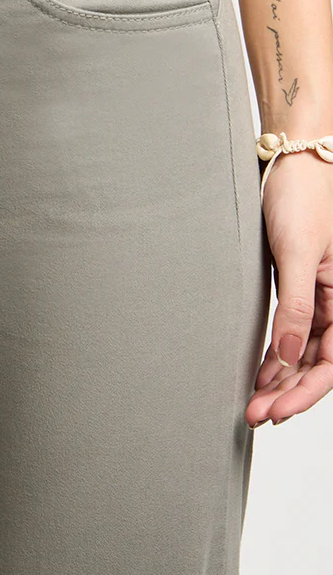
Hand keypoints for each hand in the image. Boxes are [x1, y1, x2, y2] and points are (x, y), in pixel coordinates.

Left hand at [246, 148, 332, 426]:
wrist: (293, 158)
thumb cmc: (302, 195)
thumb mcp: (296, 251)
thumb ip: (295, 306)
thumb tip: (290, 357)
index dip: (306, 392)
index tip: (275, 411)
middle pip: (320, 362)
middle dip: (289, 392)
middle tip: (253, 415)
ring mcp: (321, 294)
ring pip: (306, 350)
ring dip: (282, 377)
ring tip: (252, 401)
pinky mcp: (300, 284)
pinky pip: (295, 330)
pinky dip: (279, 353)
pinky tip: (262, 372)